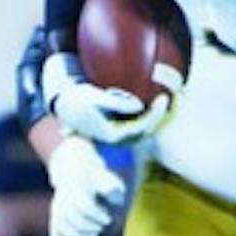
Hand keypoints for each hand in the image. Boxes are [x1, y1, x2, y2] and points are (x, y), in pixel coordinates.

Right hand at [44, 52, 176, 144]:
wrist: (66, 108)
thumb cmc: (79, 100)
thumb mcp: (94, 97)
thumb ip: (117, 103)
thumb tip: (140, 106)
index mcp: (112, 134)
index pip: (141, 127)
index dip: (156, 115)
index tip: (164, 99)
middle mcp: (117, 138)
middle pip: (147, 130)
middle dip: (160, 115)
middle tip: (169, 97)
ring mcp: (119, 135)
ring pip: (144, 129)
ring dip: (156, 116)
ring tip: (165, 98)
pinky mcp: (119, 128)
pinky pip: (139, 124)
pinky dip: (148, 114)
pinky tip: (155, 101)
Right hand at [46, 136, 124, 235]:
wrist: (75, 175)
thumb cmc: (95, 180)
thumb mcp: (106, 179)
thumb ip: (112, 188)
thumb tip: (117, 202)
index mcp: (76, 189)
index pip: (84, 205)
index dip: (97, 215)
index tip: (108, 219)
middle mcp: (63, 201)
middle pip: (72, 219)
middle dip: (90, 227)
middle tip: (102, 226)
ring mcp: (57, 213)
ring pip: (63, 231)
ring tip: (94, 235)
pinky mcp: (56, 223)